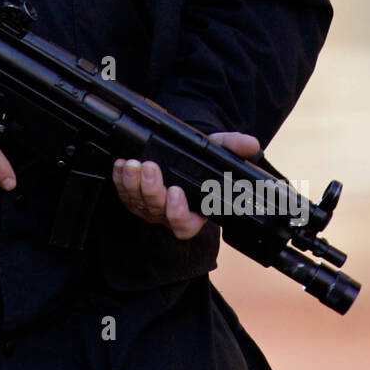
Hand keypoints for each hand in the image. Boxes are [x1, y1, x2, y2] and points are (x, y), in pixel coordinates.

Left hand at [112, 132, 260, 239]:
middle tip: (150, 168)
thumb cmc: (200, 160)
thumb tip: (251, 144)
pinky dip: (119, 178)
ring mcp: (148, 206)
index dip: (178, 213)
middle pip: (157, 210)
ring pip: (136, 202)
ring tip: (133, 163)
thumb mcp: (217, 151)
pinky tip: (120, 164)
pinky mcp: (130, 196)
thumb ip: (233, 147)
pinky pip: (121, 192)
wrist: (178, 153)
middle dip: (152, 189)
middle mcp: (168, 212)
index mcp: (192, 211)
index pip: (185, 225)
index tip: (176, 192)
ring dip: (132, 182)